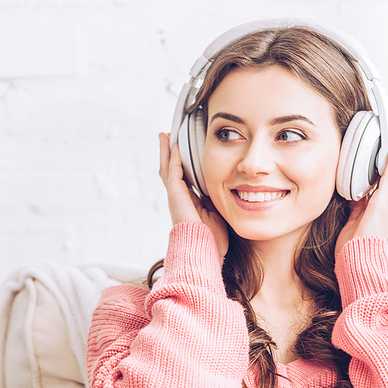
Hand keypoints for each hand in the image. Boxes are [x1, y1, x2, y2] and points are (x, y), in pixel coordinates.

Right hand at [159, 133, 228, 256]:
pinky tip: (175, 146)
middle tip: (166, 138)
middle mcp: (180, 199)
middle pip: (171, 172)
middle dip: (169, 155)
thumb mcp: (217, 214)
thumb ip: (215, 200)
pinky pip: (173, 172)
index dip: (182, 165)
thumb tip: (224, 188)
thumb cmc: (212, 239)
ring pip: (167, 169)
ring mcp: (176, 197)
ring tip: (163, 137)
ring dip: (166, 152)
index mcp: (190, 203)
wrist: (205, 250)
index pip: (184, 179)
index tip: (182, 153)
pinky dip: (174, 158)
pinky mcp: (176, 196)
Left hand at [334, 120, 387, 259]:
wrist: (357, 262)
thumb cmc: (353, 248)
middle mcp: (386, 202)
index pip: (387, 176)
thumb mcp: (351, 219)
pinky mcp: (383, 204)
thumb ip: (353, 205)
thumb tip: (350, 192)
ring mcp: (387, 202)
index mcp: (378, 205)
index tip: (387, 142)